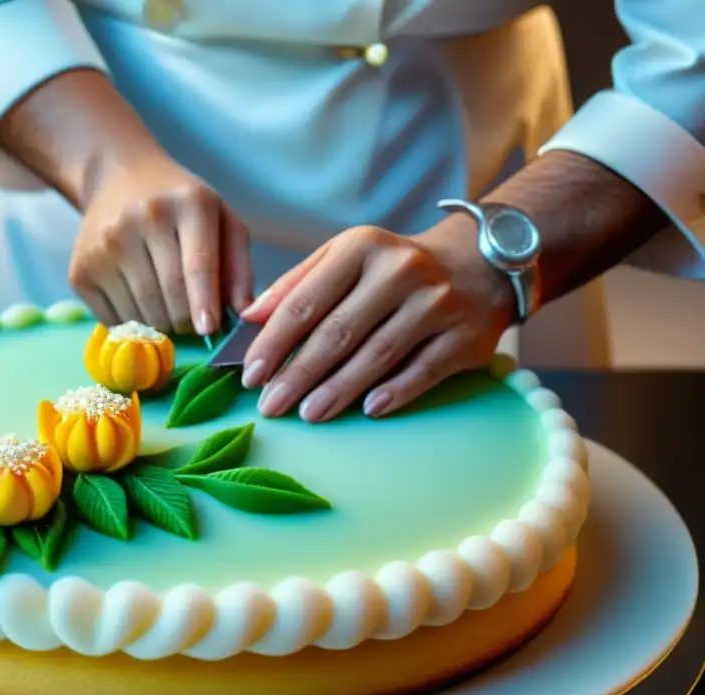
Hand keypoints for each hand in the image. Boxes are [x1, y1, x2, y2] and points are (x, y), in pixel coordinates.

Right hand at [69, 153, 252, 335]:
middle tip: (191, 324)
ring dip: (159, 326)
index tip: (208, 330)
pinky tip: (137, 303)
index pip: (197, 264)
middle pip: (169, 295)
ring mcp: (105, 244)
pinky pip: (111, 318)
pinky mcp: (80, 269)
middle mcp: (142, 218)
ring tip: (165, 309)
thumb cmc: (181, 206)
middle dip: (185, 321)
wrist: (118, 178)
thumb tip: (243, 313)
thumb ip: (238, 265)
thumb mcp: (221, 219)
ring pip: (140, 312)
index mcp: (188, 203)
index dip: (203, 302)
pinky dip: (130, 324)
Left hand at [239, 223, 514, 420]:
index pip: (307, 300)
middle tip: (271, 405)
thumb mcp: (343, 258)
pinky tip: (368, 409)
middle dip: (299, 373)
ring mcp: (436, 303)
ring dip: (339, 389)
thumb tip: (249, 318)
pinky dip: (394, 392)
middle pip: (339, 331)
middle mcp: (400, 271)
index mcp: (361, 248)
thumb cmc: (391, 269)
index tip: (251, 374)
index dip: (275, 341)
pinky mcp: (464, 335)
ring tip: (309, 414)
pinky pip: (423, 370)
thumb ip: (296, 285)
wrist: (476, 264)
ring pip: (378, 354)